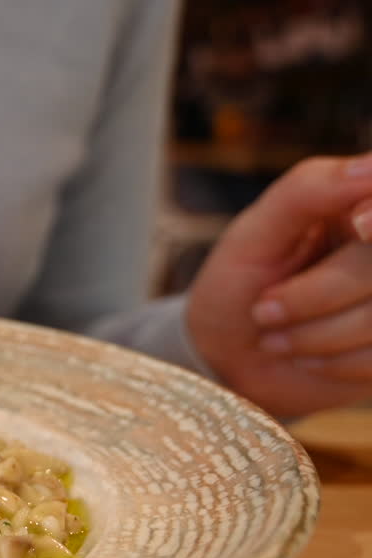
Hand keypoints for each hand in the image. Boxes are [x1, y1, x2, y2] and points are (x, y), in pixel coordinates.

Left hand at [186, 153, 371, 416]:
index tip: (358, 224)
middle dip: (316, 295)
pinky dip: (334, 364)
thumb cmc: (236, 286)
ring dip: (315, 336)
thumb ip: (307, 192)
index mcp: (363, 203)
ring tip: (273, 336)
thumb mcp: (254, 234)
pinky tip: (304, 358)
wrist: (225, 357)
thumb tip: (370, 168)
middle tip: (263, 309)